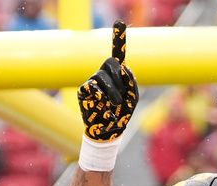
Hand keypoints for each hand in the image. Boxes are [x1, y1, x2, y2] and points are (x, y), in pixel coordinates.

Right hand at [77, 21, 138, 141]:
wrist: (109, 131)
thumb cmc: (122, 114)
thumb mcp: (133, 98)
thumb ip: (131, 82)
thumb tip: (124, 67)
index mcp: (117, 75)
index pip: (117, 54)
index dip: (118, 38)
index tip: (119, 22)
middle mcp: (104, 75)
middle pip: (110, 62)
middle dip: (118, 76)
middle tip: (122, 93)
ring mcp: (92, 82)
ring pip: (101, 75)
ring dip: (112, 90)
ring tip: (115, 104)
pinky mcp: (83, 91)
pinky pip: (91, 85)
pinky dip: (100, 95)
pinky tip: (101, 104)